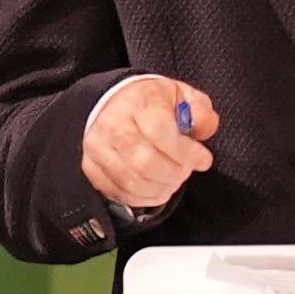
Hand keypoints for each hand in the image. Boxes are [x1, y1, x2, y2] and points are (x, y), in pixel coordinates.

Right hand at [83, 76, 216, 214]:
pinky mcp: (91, 166)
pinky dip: (142, 198)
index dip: (186, 152)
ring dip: (160, 188)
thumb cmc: (152, 103)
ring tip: (174, 181)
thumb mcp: (183, 96)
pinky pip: (117, 191)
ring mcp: (98, 147)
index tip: (203, 159)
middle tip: (186, 171)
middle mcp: (112, 124)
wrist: (116, 103)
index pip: (160, 132)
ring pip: (132, 181)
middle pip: (145, 162)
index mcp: (138, 101)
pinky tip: (157, 190)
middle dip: (175, 173)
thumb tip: (204, 129)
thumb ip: (200, 111)